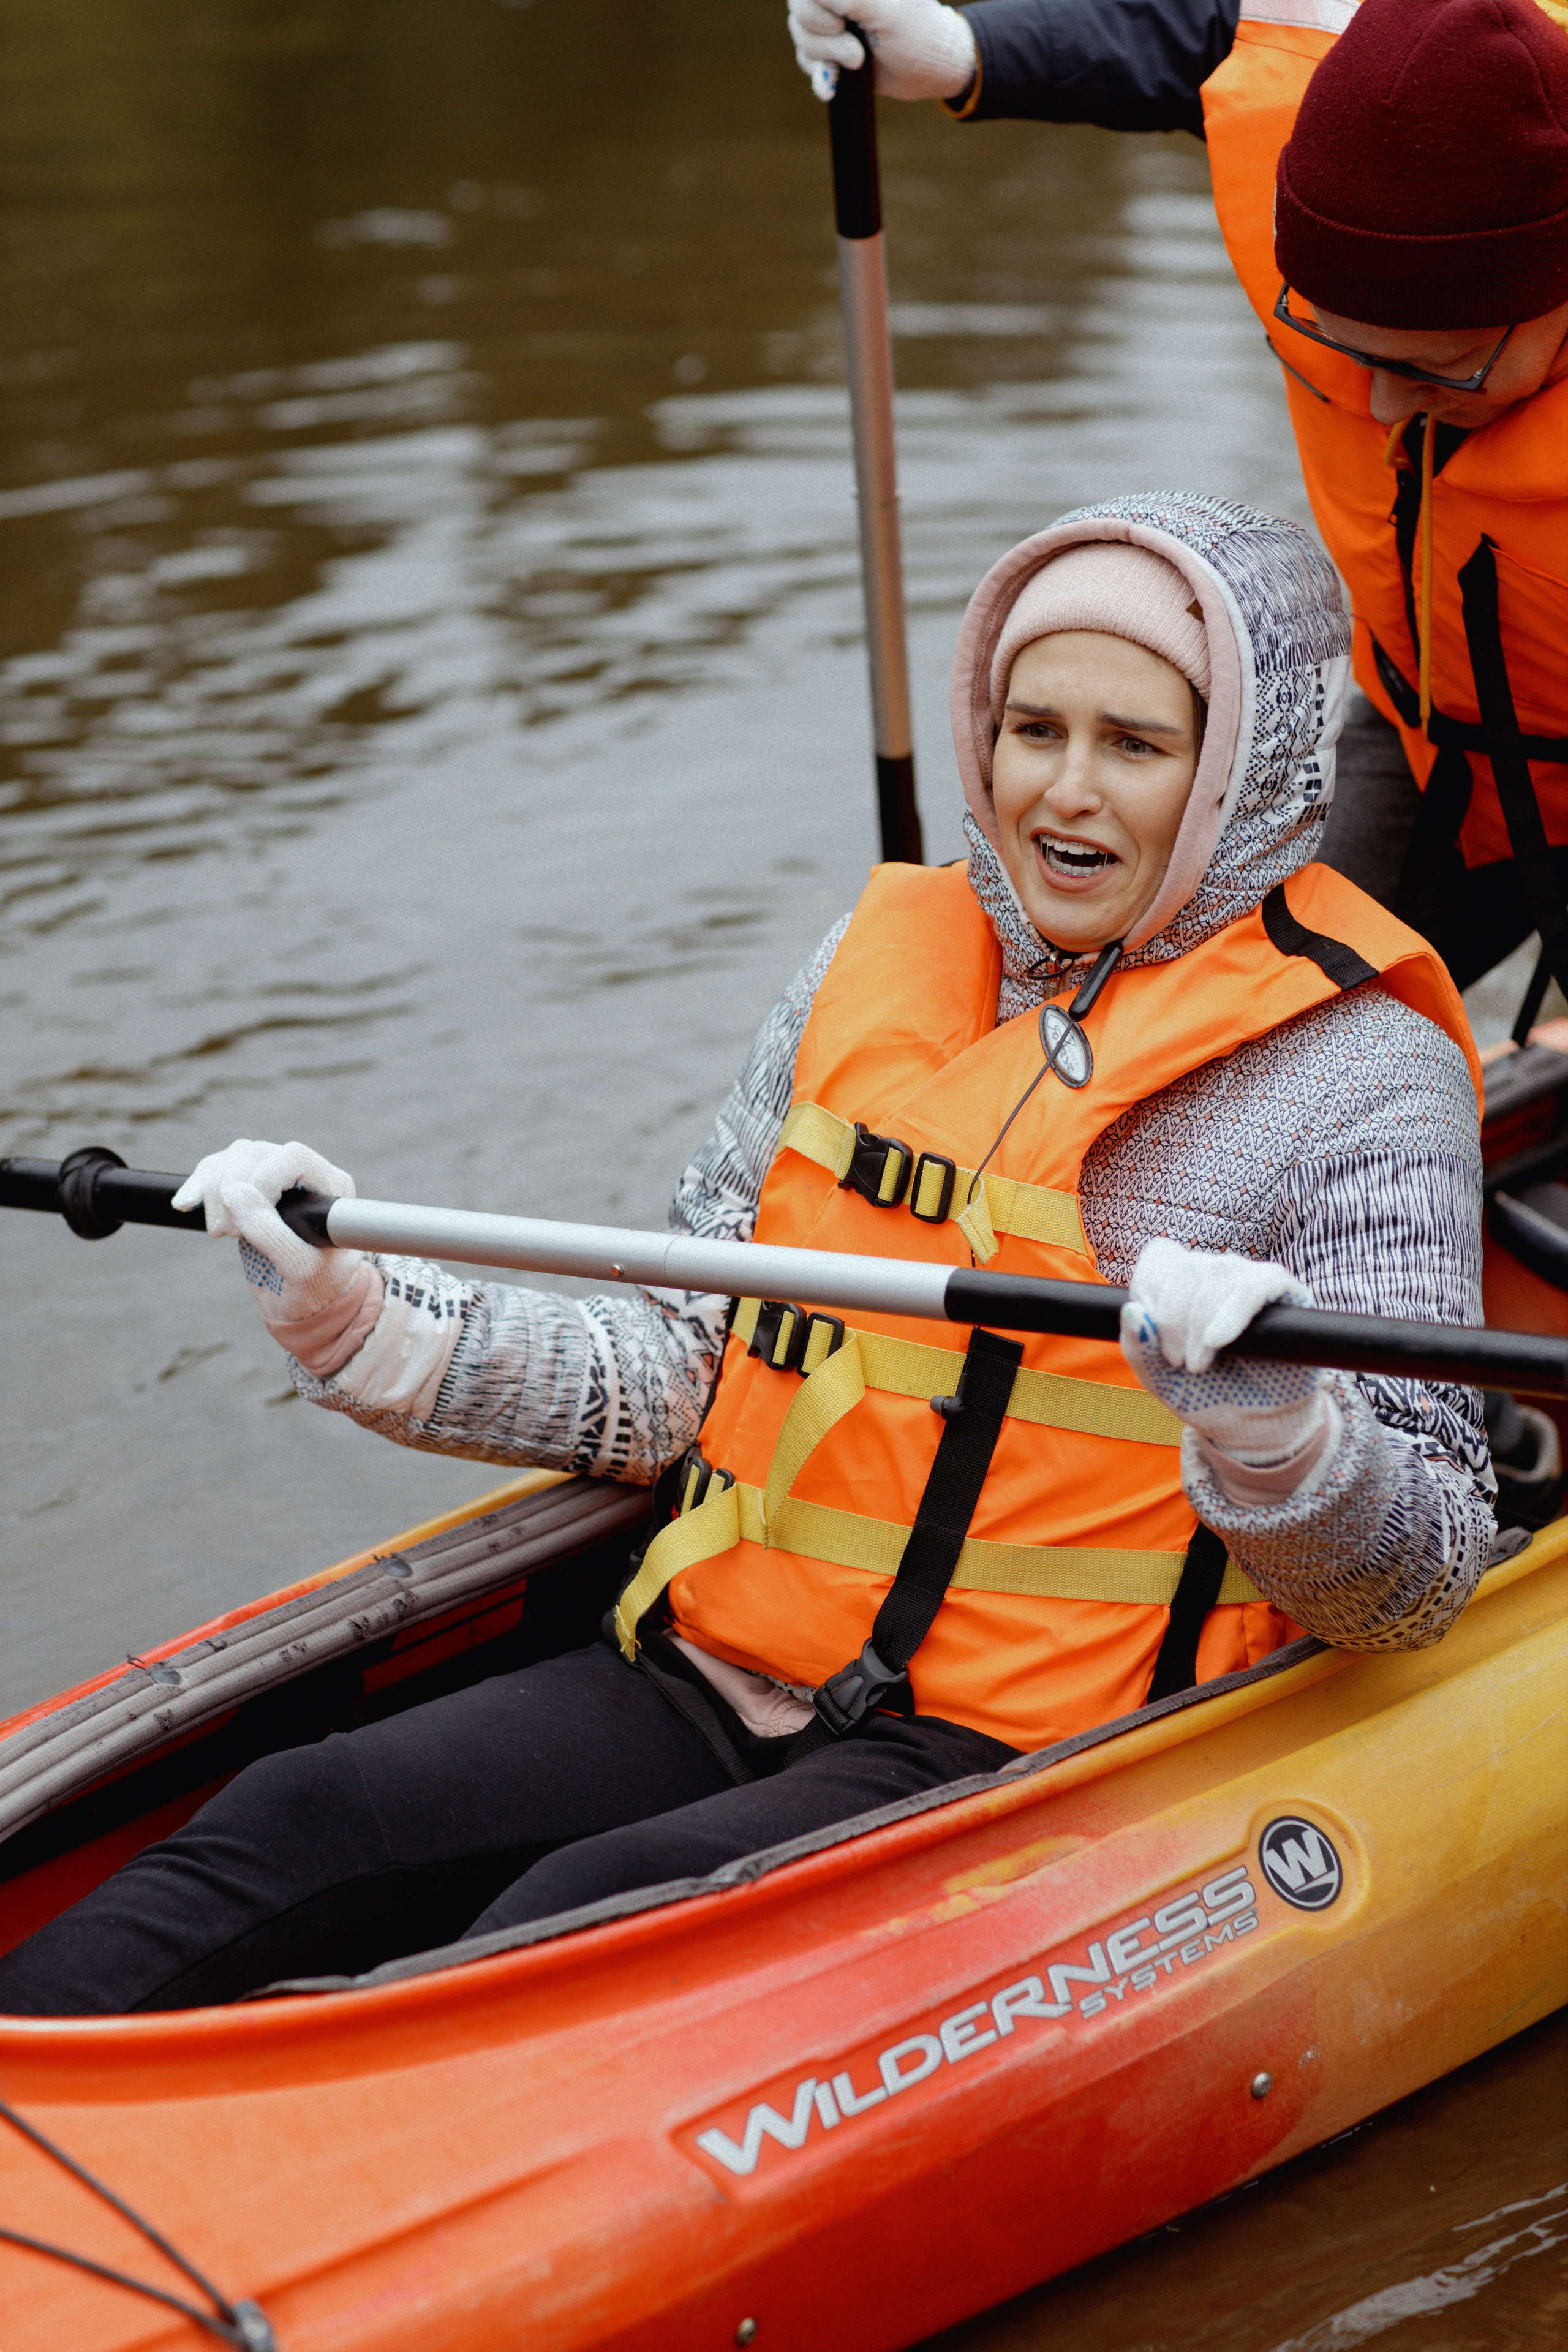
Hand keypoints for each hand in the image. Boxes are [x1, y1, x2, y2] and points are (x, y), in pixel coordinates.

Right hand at [172, 1137, 362, 1324]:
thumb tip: (233, 1192)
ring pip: (234, 1157)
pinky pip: (218, 1168)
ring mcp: (276, 1177)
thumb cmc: (313, 1286)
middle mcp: (305, 1175)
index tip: (249, 1224)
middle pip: (256, 1153)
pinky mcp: (250, 1187)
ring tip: (219, 1232)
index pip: (292, 1156)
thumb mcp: (298, 1267)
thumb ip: (270, 1232)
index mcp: (330, 1187)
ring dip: (213, 1189)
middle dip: (230, 1190)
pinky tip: (185, 1204)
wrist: (303, 1301)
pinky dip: (199, 1185)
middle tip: (228, 1235)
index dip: (263, 1181)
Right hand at [787, 0, 976, 102]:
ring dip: (827, 56)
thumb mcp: (885, 11)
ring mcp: (831, 18)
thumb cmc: (917, 35)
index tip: (845, 21)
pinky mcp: (830, 47)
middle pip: (799, 9)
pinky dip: (821, 74)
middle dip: (825, 36)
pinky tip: (834, 83)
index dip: (819, 7)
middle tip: (857, 51)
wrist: (929, 72)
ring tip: (858, 62)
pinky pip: (805, 58)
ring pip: (801, 34)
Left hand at [1119, 1239, 1329, 1478]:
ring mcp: (1252, 1278)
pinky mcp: (1286, 1294)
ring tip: (1199, 1364)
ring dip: (1200, 1324)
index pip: (1160, 1257)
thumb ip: (1139, 1347)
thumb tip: (1131, 1310)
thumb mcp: (1160, 1378)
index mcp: (1183, 1283)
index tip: (1150, 1335)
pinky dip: (1232, 1313)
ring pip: (1219, 1273)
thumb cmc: (1205, 1395)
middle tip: (1177, 1362)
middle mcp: (1217, 1273)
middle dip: (1172, 1319)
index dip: (1149, 1291)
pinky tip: (1217, 1341)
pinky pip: (1256, 1286)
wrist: (1253, 1428)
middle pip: (1186, 1267)